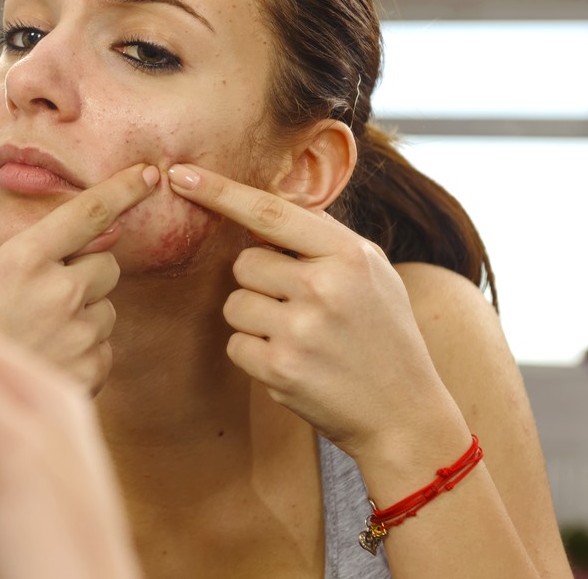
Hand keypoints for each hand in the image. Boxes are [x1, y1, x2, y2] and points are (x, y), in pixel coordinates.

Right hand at [0, 163, 158, 393]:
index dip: (122, 189)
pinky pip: (103, 350)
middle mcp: (56, 291)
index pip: (87, 213)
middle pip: (108, 266)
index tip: (146, 174)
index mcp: (23, 259)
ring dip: (83, 319)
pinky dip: (82, 355)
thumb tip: (91, 241)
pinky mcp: (88, 371)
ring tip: (41, 336)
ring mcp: (75, 334)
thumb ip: (36, 254)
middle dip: (88, 277)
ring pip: (106, 311)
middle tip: (51, 297)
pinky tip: (47, 361)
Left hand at [167, 163, 460, 459]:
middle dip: (261, 283)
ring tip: (302, 338)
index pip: (269, 211)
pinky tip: (295, 364)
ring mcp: (301, 329)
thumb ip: (322, 238)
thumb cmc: (383, 335)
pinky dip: (255, 354)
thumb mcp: (372, 273)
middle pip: (244, 262)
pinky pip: (235, 343)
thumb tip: (262, 206)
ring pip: (234, 303)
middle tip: (304, 309)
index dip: (220, 191)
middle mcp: (324, 287)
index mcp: (348, 255)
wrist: (406, 414)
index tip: (181, 174)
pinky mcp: (280, 368)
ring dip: (256, 320)